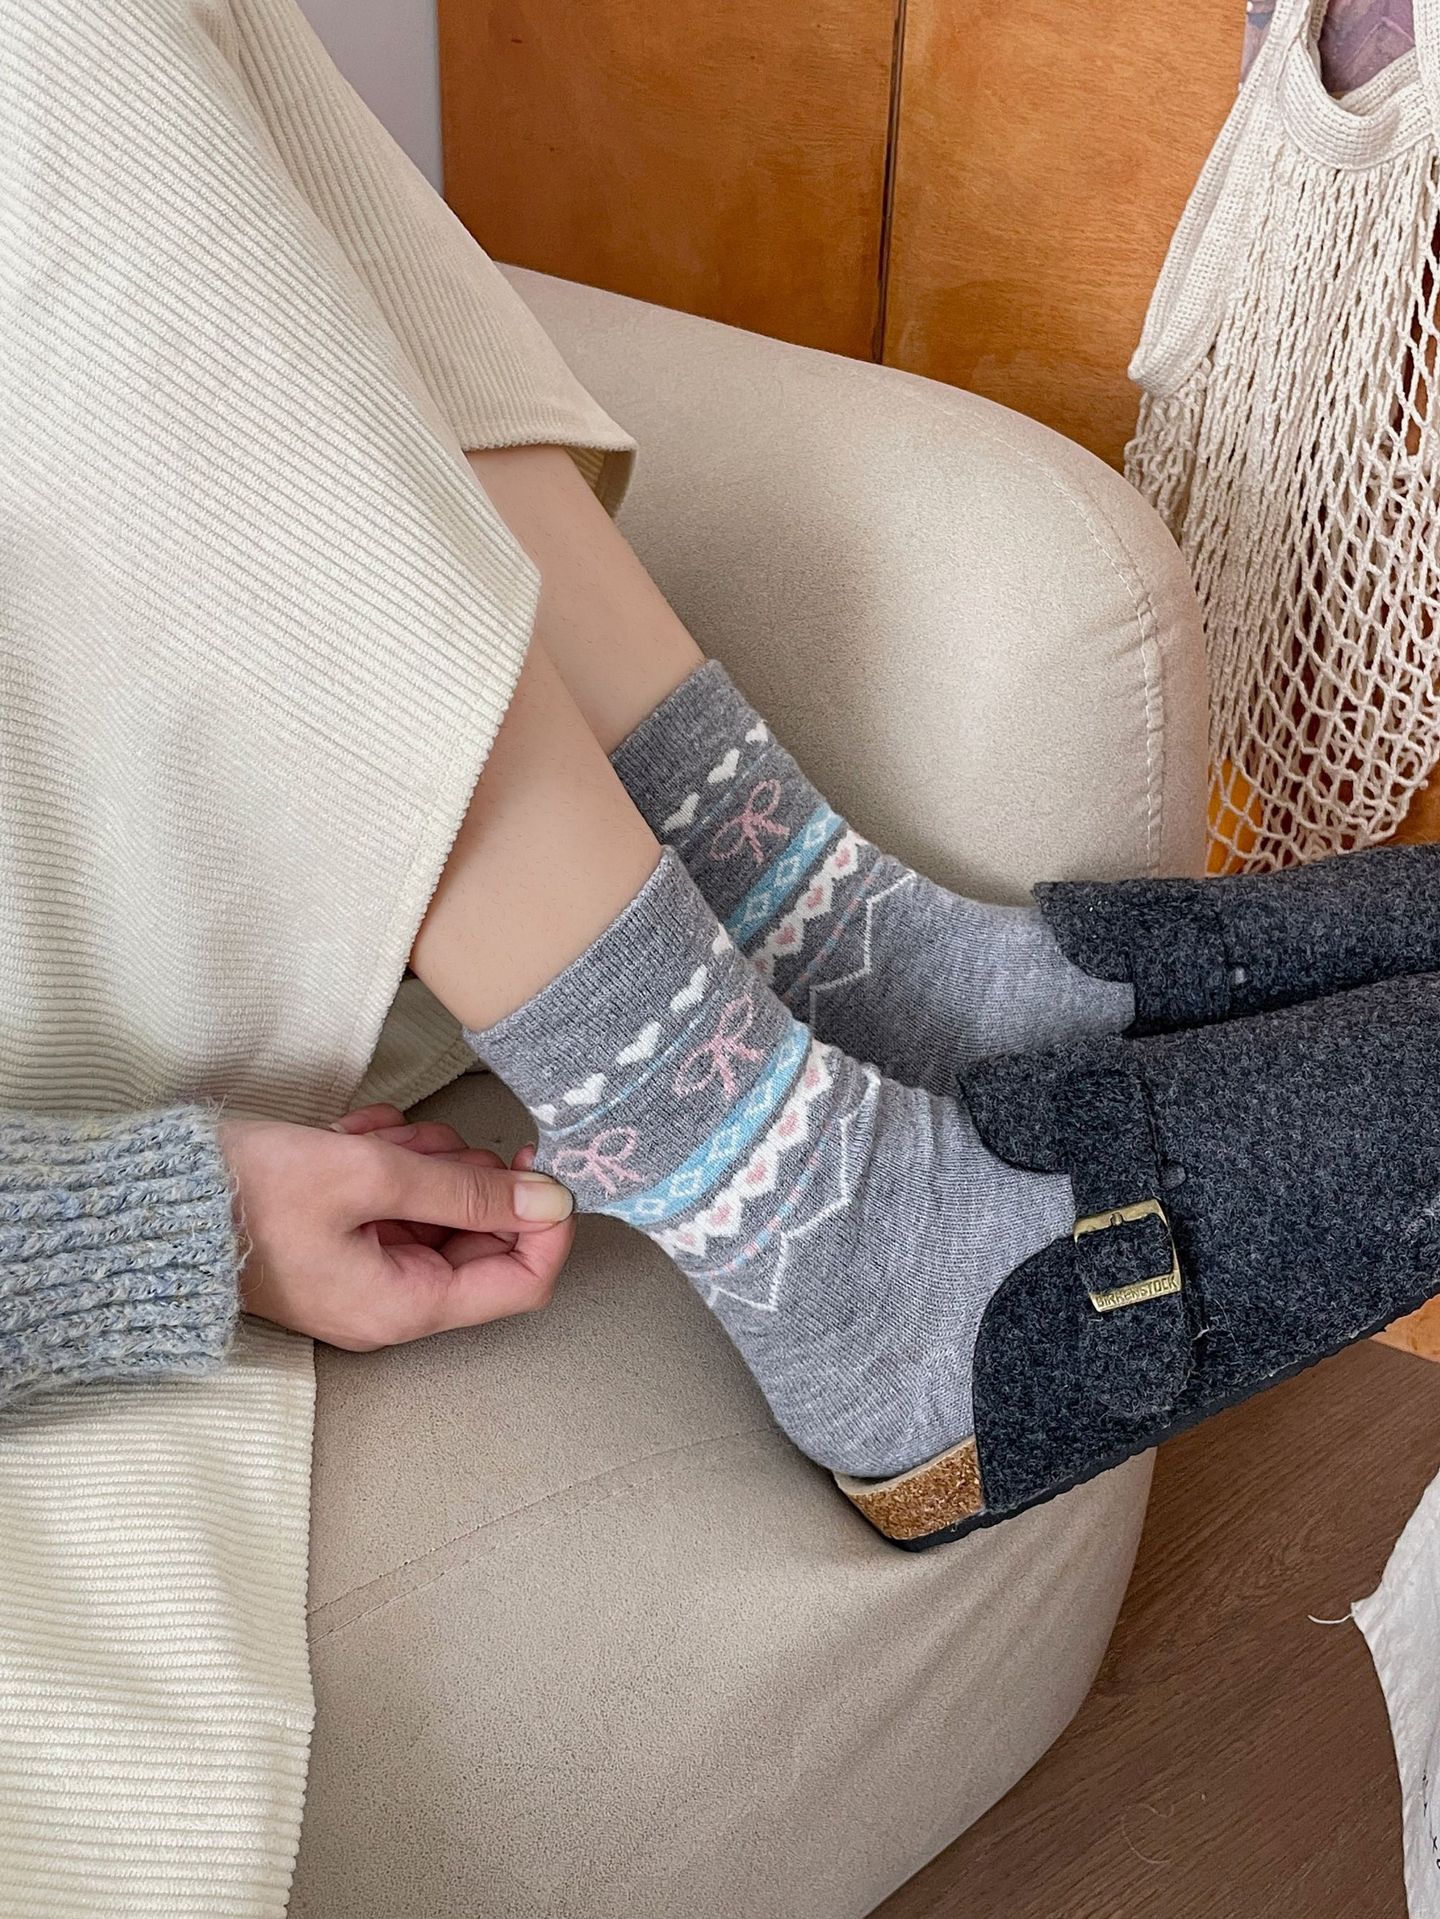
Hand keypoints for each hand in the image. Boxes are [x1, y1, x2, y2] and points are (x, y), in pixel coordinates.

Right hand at [221, 1104, 574, 1349]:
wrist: (150, 1200)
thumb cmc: (251, 1192)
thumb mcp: (370, 1176)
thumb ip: (467, 1191)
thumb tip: (551, 1201)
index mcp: (404, 1306)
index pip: (523, 1283)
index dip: (545, 1223)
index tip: (536, 1163)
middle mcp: (391, 1303)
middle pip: (480, 1237)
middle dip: (462, 1176)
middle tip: (416, 1143)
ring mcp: (365, 1274)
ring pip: (438, 1208)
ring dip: (419, 1160)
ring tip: (371, 1139)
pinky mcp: (342, 1244)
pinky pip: (394, 1200)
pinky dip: (385, 1161)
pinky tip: (350, 1138)